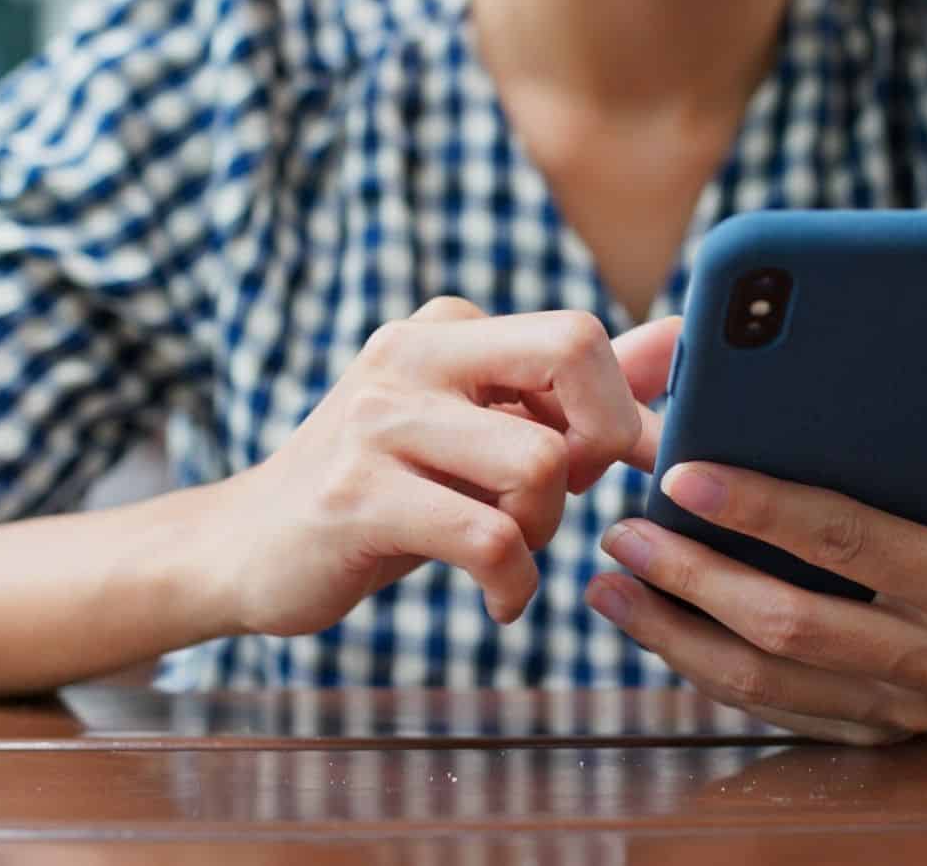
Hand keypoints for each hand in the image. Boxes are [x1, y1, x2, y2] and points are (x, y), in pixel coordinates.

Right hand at [209, 297, 681, 636]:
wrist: (246, 546)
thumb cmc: (386, 488)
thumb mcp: (479, 426)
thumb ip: (576, 385)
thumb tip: (679, 340)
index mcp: (447, 328)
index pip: (579, 336)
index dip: (617, 411)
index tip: (599, 467)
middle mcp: (410, 355)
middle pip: (572, 357)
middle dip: (601, 444)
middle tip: (568, 496)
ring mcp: (377, 423)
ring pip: (539, 463)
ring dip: (546, 529)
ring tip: (510, 552)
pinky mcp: (357, 497)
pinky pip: (490, 539)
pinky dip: (513, 584)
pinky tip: (497, 597)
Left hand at [586, 382, 926, 744]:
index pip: (848, 542)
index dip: (761, 510)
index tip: (681, 475)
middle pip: (790, 624)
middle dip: (694, 579)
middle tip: (623, 534)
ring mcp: (903, 707)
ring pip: (767, 682)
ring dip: (677, 637)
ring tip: (609, 589)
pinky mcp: (875, 733)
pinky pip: (775, 711)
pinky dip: (706, 672)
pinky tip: (656, 629)